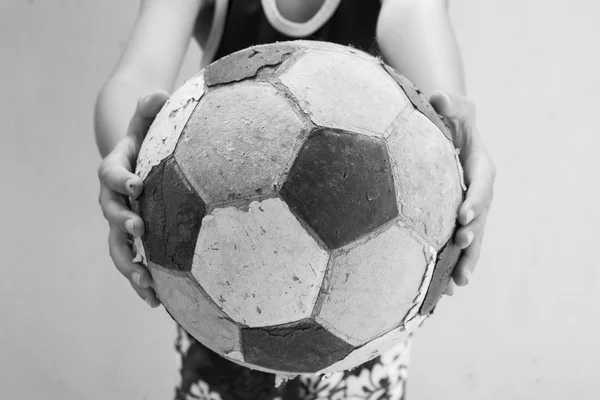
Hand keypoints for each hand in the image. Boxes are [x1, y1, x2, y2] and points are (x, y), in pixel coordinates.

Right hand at [97, 91, 168, 307]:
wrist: (137, 164)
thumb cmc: (146, 142)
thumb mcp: (147, 123)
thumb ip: (150, 109)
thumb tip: (160, 92)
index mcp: (114, 170)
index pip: (111, 173)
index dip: (122, 178)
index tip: (137, 184)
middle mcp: (111, 199)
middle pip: (110, 214)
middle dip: (123, 224)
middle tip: (139, 231)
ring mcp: (119, 223)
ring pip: (117, 248)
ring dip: (130, 266)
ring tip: (147, 285)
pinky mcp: (131, 241)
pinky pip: (133, 262)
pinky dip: (141, 282)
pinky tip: (157, 302)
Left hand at [429, 92, 495, 294]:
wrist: (449, 134)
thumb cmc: (450, 118)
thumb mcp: (454, 107)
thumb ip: (449, 103)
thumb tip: (436, 96)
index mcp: (481, 166)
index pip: (481, 184)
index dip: (475, 201)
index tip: (463, 217)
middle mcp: (479, 191)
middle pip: (481, 217)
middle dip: (474, 235)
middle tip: (462, 247)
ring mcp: (471, 208)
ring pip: (473, 237)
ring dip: (467, 259)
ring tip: (458, 284)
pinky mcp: (458, 220)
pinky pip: (458, 244)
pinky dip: (452, 265)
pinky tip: (443, 289)